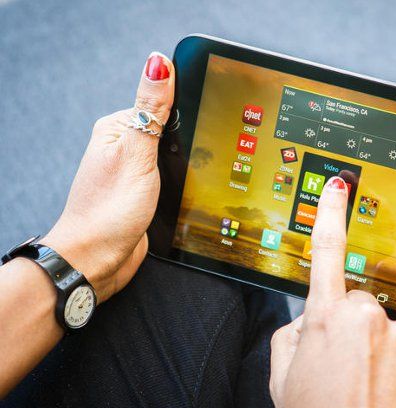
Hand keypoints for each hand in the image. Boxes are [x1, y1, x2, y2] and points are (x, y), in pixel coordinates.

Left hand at [41, 52, 174, 302]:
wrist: (98, 260)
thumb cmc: (109, 210)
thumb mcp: (136, 153)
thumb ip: (150, 110)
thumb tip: (157, 63)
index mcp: (117, 128)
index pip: (159, 103)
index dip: (184, 108)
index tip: (203, 118)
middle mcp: (125, 147)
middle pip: (170, 131)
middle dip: (188, 142)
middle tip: (191, 158)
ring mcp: (136, 172)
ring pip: (174, 156)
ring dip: (187, 164)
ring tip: (189, 176)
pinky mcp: (146, 193)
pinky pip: (173, 178)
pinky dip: (183, 181)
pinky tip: (188, 189)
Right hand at [270, 177, 395, 407]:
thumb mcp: (283, 377)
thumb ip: (292, 334)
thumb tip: (310, 318)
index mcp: (327, 318)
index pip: (326, 252)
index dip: (330, 213)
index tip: (339, 185)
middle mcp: (369, 318)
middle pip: (359, 303)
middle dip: (351, 326)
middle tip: (343, 366)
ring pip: (388, 328)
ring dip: (378, 349)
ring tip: (367, 386)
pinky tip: (390, 391)